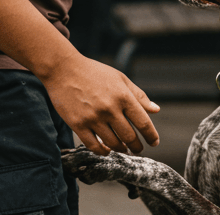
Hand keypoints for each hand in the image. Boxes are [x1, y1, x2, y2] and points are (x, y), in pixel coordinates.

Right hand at [40, 55, 158, 155]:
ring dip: (121, 149)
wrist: (63, 69)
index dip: (151, 135)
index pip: (143, 122)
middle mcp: (110, 109)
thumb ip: (138, 95)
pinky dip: (102, 152)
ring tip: (123, 148)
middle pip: (129, 136)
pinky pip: (93, 146)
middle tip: (138, 149)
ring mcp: (93, 118)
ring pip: (113, 143)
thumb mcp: (120, 78)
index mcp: (123, 96)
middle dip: (137, 146)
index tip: (154, 142)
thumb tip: (156, 110)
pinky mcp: (78, 125)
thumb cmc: (94, 72)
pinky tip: (106, 150)